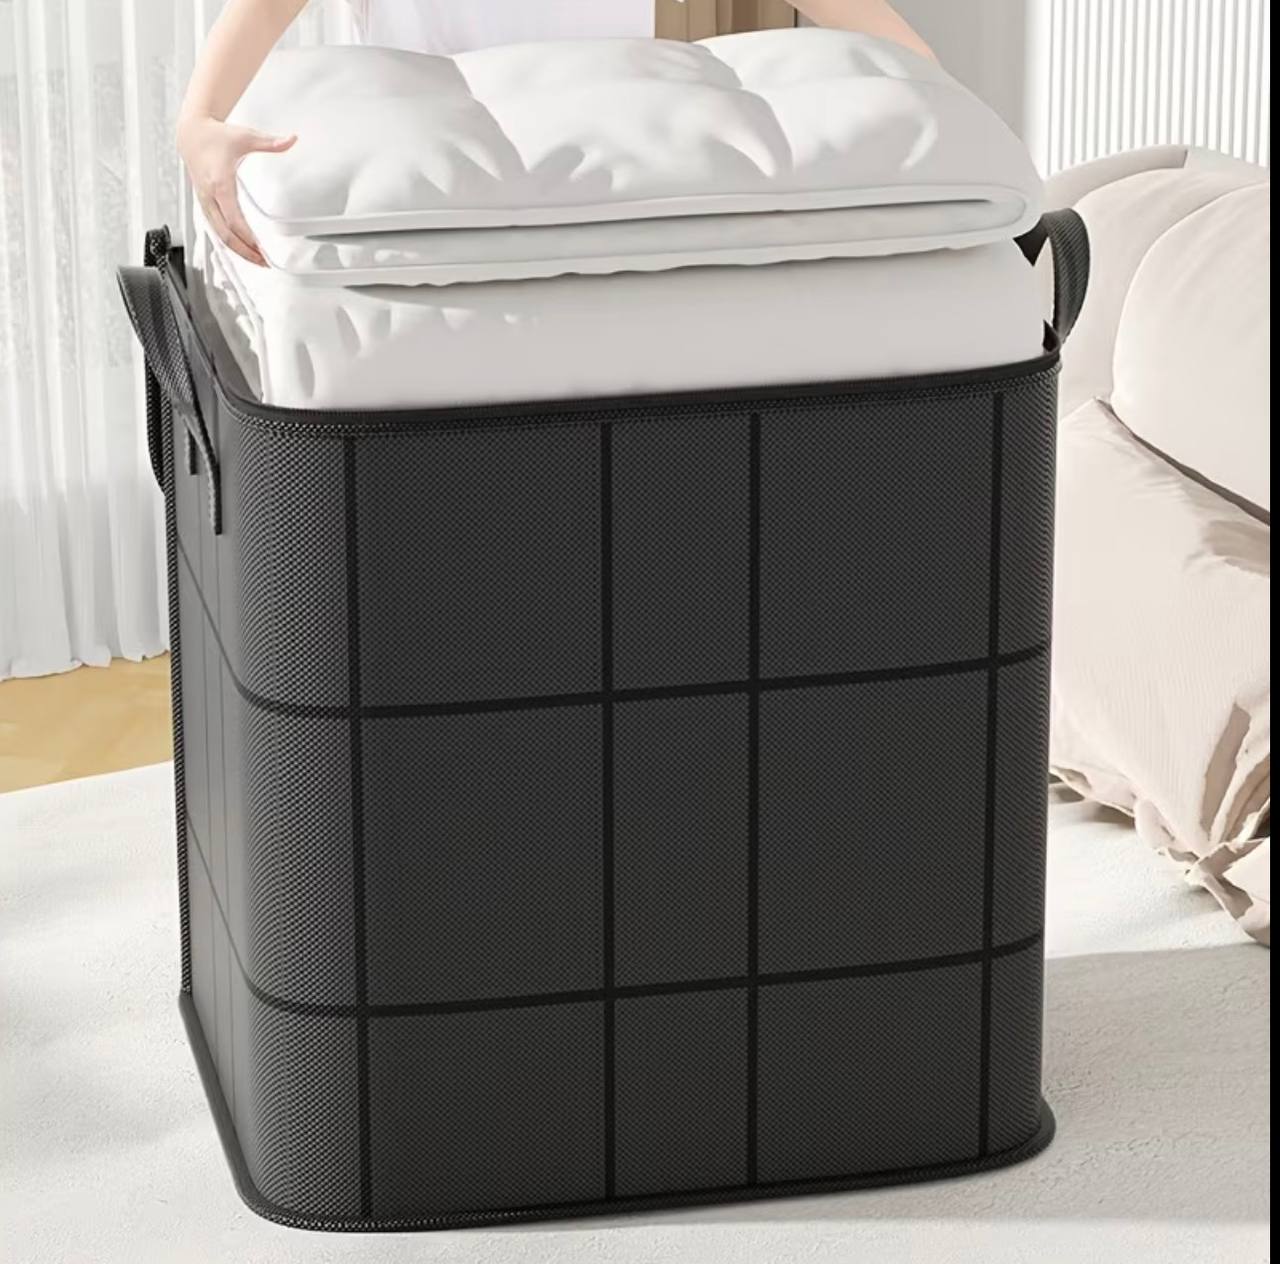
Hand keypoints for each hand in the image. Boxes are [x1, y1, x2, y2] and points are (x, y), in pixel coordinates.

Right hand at [177, 115, 295, 266]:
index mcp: (220, 183)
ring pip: (218, 234)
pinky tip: (243, 249)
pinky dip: (229, 241)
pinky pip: (215, 228)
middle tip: (264, 262)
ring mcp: (204, 201)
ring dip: (238, 250)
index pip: (234, 219)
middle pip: (225, 234)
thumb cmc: (216, 136)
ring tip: (257, 260)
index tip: (262, 248)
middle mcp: (209, 195)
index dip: (248, 237)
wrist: (191, 133)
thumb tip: (292, 139)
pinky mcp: (204, 203)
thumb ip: (271, 142)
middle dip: (245, 251)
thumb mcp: (246, 137)